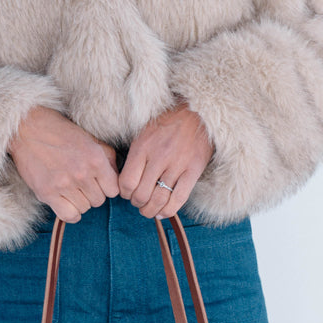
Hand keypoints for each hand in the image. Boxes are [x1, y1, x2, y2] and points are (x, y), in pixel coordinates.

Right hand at [8, 107, 119, 222]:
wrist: (28, 129)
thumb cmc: (60, 132)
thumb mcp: (90, 138)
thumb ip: (107, 157)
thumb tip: (116, 177)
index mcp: (95, 158)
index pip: (113, 190)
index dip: (107, 188)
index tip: (98, 183)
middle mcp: (81, 173)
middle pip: (98, 201)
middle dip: (93, 194)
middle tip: (82, 184)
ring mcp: (64, 185)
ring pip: (84, 208)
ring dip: (80, 202)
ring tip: (71, 189)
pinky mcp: (47, 193)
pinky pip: (69, 216)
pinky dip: (71, 213)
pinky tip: (67, 204)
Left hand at [118, 101, 213, 218]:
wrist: (198, 110)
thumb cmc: (168, 122)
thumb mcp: (145, 132)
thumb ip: (136, 156)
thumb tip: (127, 182)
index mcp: (143, 147)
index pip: (126, 183)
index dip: (125, 194)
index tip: (128, 193)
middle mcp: (159, 157)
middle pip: (141, 195)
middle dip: (137, 204)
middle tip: (139, 202)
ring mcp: (177, 165)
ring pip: (158, 200)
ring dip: (150, 210)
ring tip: (149, 210)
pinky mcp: (193, 170)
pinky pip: (178, 199)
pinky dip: (169, 211)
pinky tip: (163, 212)